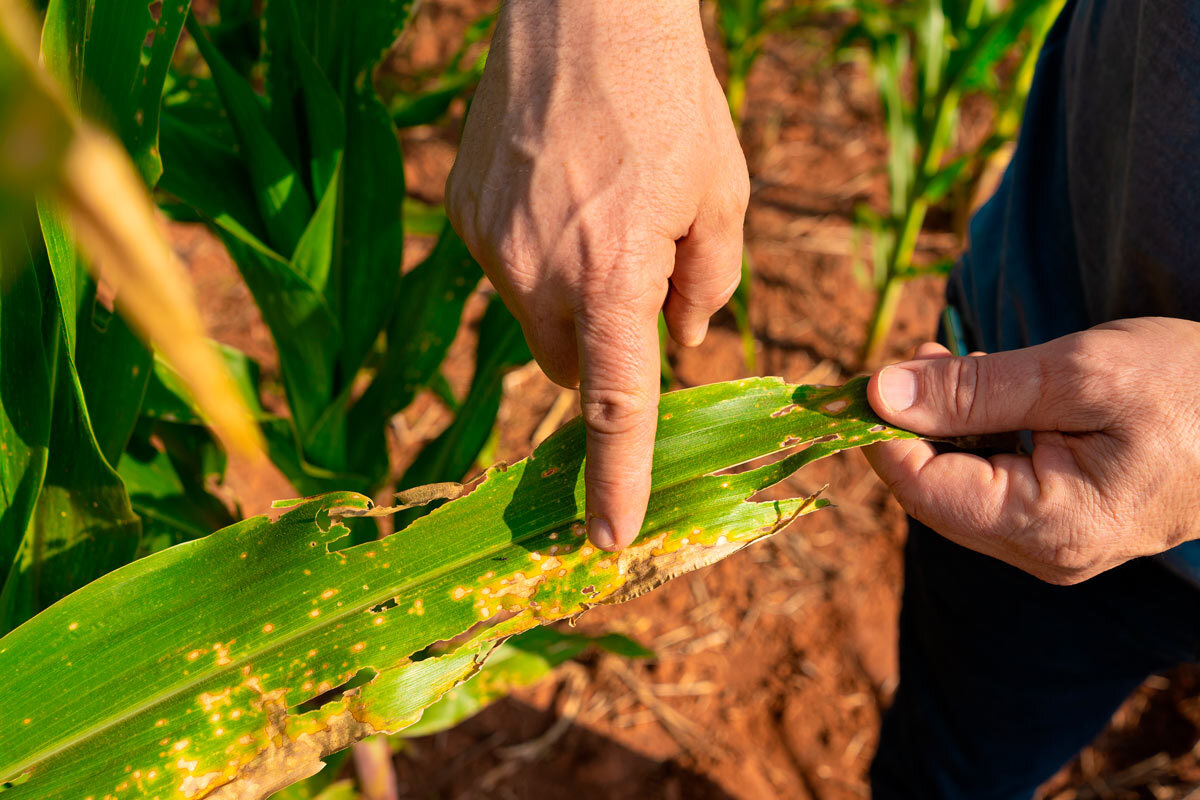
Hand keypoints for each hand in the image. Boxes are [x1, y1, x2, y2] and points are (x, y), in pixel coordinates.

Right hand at [446, 0, 748, 549]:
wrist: (583, 7)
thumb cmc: (670, 96)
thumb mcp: (722, 195)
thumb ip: (708, 285)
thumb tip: (681, 339)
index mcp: (610, 275)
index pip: (616, 406)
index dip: (616, 477)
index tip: (608, 537)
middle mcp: (535, 271)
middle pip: (570, 369)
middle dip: (606, 354)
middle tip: (639, 283)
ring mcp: (488, 244)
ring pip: (534, 320)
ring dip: (571, 300)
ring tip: (601, 214)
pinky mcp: (462, 215)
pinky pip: (504, 270)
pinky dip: (537, 258)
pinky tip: (561, 193)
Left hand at [864, 317, 1199, 583]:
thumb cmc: (1189, 387)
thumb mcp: (1077, 373)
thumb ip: (974, 390)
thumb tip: (880, 394)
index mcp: (1048, 527)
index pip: (922, 491)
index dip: (881, 435)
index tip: (862, 378)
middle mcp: (1044, 553)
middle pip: (933, 495)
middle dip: (908, 427)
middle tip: (913, 359)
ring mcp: (1053, 545)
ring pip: (957, 488)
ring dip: (940, 427)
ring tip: (947, 363)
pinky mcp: (1060, 524)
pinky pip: (989, 485)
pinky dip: (972, 437)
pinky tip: (980, 392)